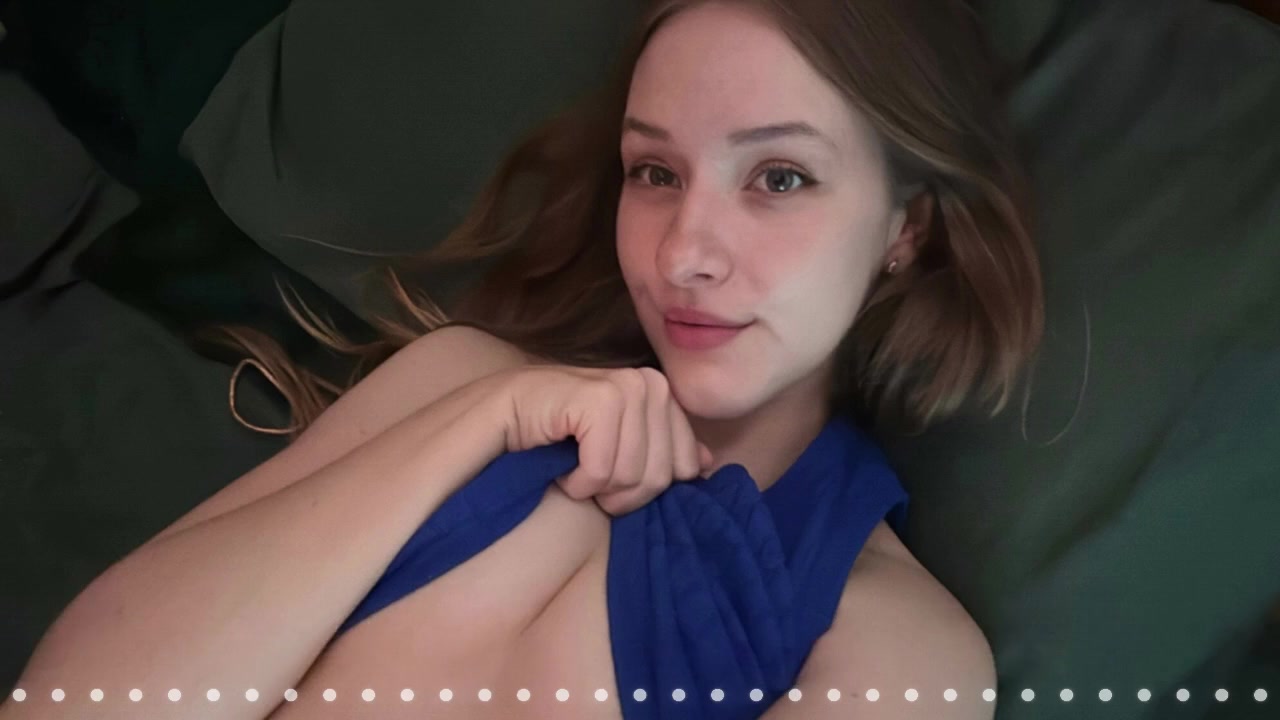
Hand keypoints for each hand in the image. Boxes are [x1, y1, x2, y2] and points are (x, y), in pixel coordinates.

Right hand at [495, 365, 713, 515]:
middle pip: (659, 478)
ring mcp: (628, 388)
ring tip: (573, 467)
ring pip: (631, 477)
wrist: (506, 412)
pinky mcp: (600, 399)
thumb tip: (707, 463)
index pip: (684, 469)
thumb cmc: (561, 435)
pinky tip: (561, 463)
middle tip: (589, 479)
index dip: (644, 489)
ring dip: (594, 488)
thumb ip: (664, 450)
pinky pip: (602, 471)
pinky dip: (577, 481)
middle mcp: (652, 385)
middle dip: (619, 494)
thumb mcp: (621, 444)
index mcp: (664, 395)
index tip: (613, 478)